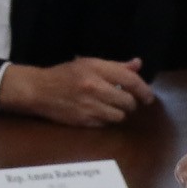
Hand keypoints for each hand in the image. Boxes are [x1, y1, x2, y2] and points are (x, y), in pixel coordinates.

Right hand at [0, 57, 156, 126]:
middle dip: (131, 103)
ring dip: (119, 113)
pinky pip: (106, 123)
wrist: (38, 90)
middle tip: (126, 101)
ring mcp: (89, 106)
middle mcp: (94, 87)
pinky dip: (106, 120)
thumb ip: (115, 66)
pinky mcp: (83, 121)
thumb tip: (138, 64)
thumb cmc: (64, 75)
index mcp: (96, 69)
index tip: (148, 96)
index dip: (144, 89)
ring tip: (111, 107)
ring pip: (119, 115)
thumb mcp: (88, 63)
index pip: (130, 80)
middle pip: (128, 101)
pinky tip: (98, 113)